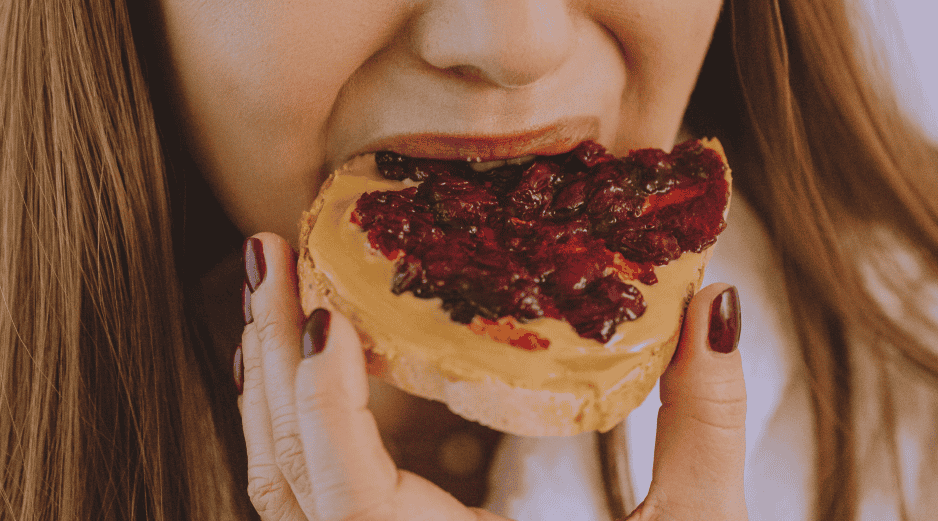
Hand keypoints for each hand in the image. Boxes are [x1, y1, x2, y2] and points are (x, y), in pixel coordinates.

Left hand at [236, 232, 745, 520]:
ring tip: (273, 289)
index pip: (350, 494)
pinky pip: (303, 493)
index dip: (327, 401)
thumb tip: (712, 303)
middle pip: (287, 471)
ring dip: (268, 380)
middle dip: (268, 354)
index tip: (325, 314)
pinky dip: (292, 421)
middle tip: (268, 254)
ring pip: (280, 483)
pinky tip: (301, 363)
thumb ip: (705, 421)